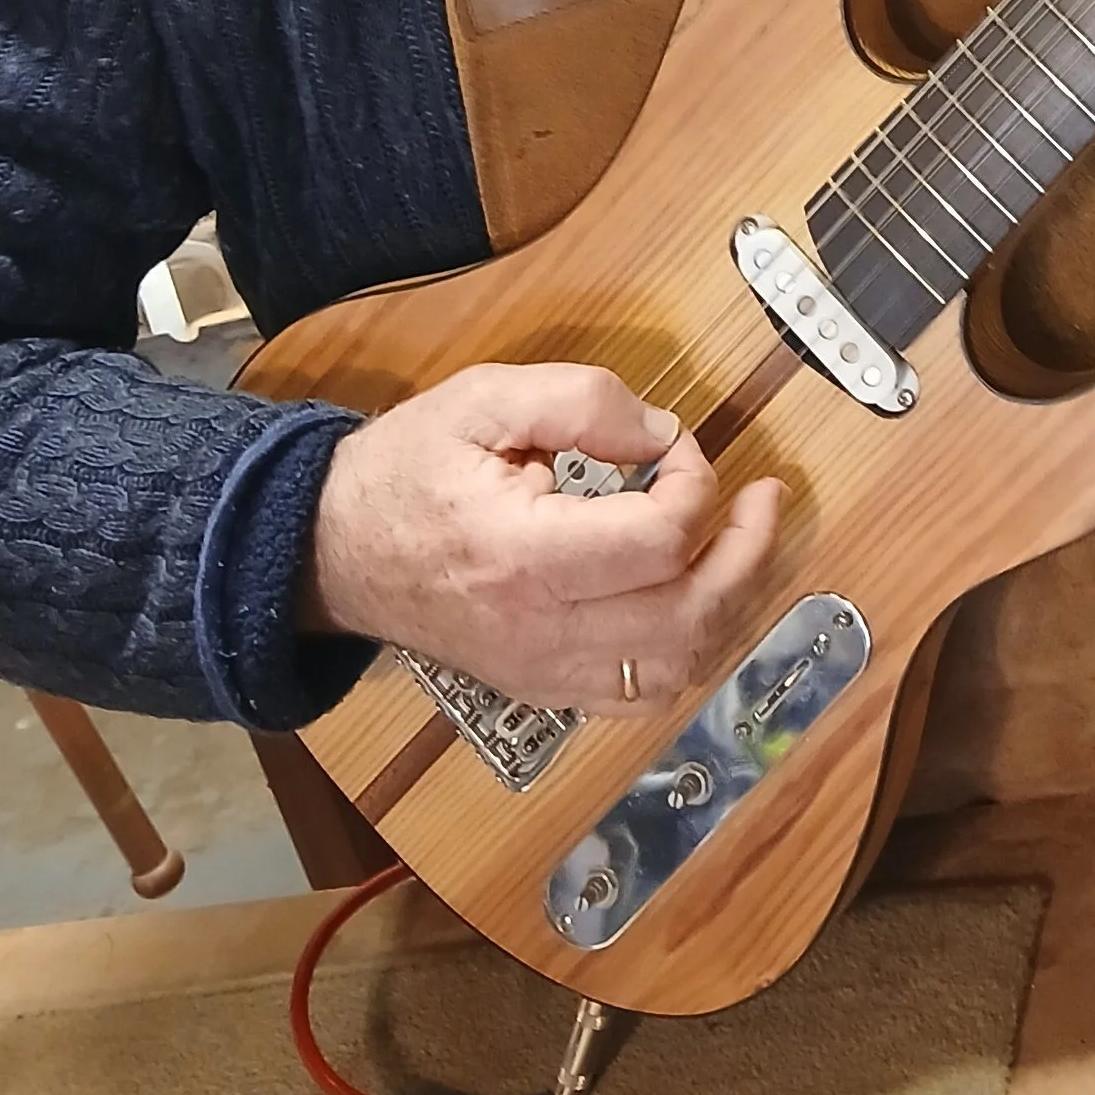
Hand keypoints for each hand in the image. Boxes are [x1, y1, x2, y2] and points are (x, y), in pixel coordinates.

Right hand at [303, 361, 783, 715]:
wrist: (331, 553)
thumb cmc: (405, 470)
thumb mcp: (481, 400)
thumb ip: (580, 400)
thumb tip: (662, 433)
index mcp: (524, 556)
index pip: (659, 542)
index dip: (696, 485)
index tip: (678, 446)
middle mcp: (540, 632)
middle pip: (688, 616)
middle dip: (747, 552)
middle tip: (764, 499)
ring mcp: (542, 673)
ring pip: (677, 668)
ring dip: (730, 605)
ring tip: (743, 544)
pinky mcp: (542, 690)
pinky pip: (640, 695)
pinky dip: (689, 650)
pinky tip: (696, 598)